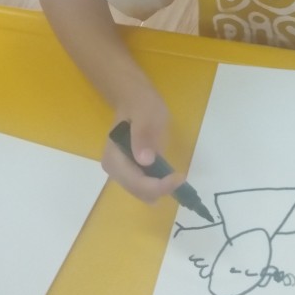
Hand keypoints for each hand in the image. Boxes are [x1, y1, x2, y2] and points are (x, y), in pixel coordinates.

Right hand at [101, 88, 183, 202]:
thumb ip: (143, 135)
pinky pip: (144, 187)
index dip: (159, 185)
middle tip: (179, 176)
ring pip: (142, 193)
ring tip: (174, 174)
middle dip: (160, 189)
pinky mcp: (129, 172)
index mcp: (114, 157)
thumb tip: (145, 161)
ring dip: (160, 188)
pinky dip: (157, 185)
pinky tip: (167, 175)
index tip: (180, 177)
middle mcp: (113, 169)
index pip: (136, 182)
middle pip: (139, 192)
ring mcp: (120, 172)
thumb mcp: (146, 114)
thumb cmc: (141, 104)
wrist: (134, 100)